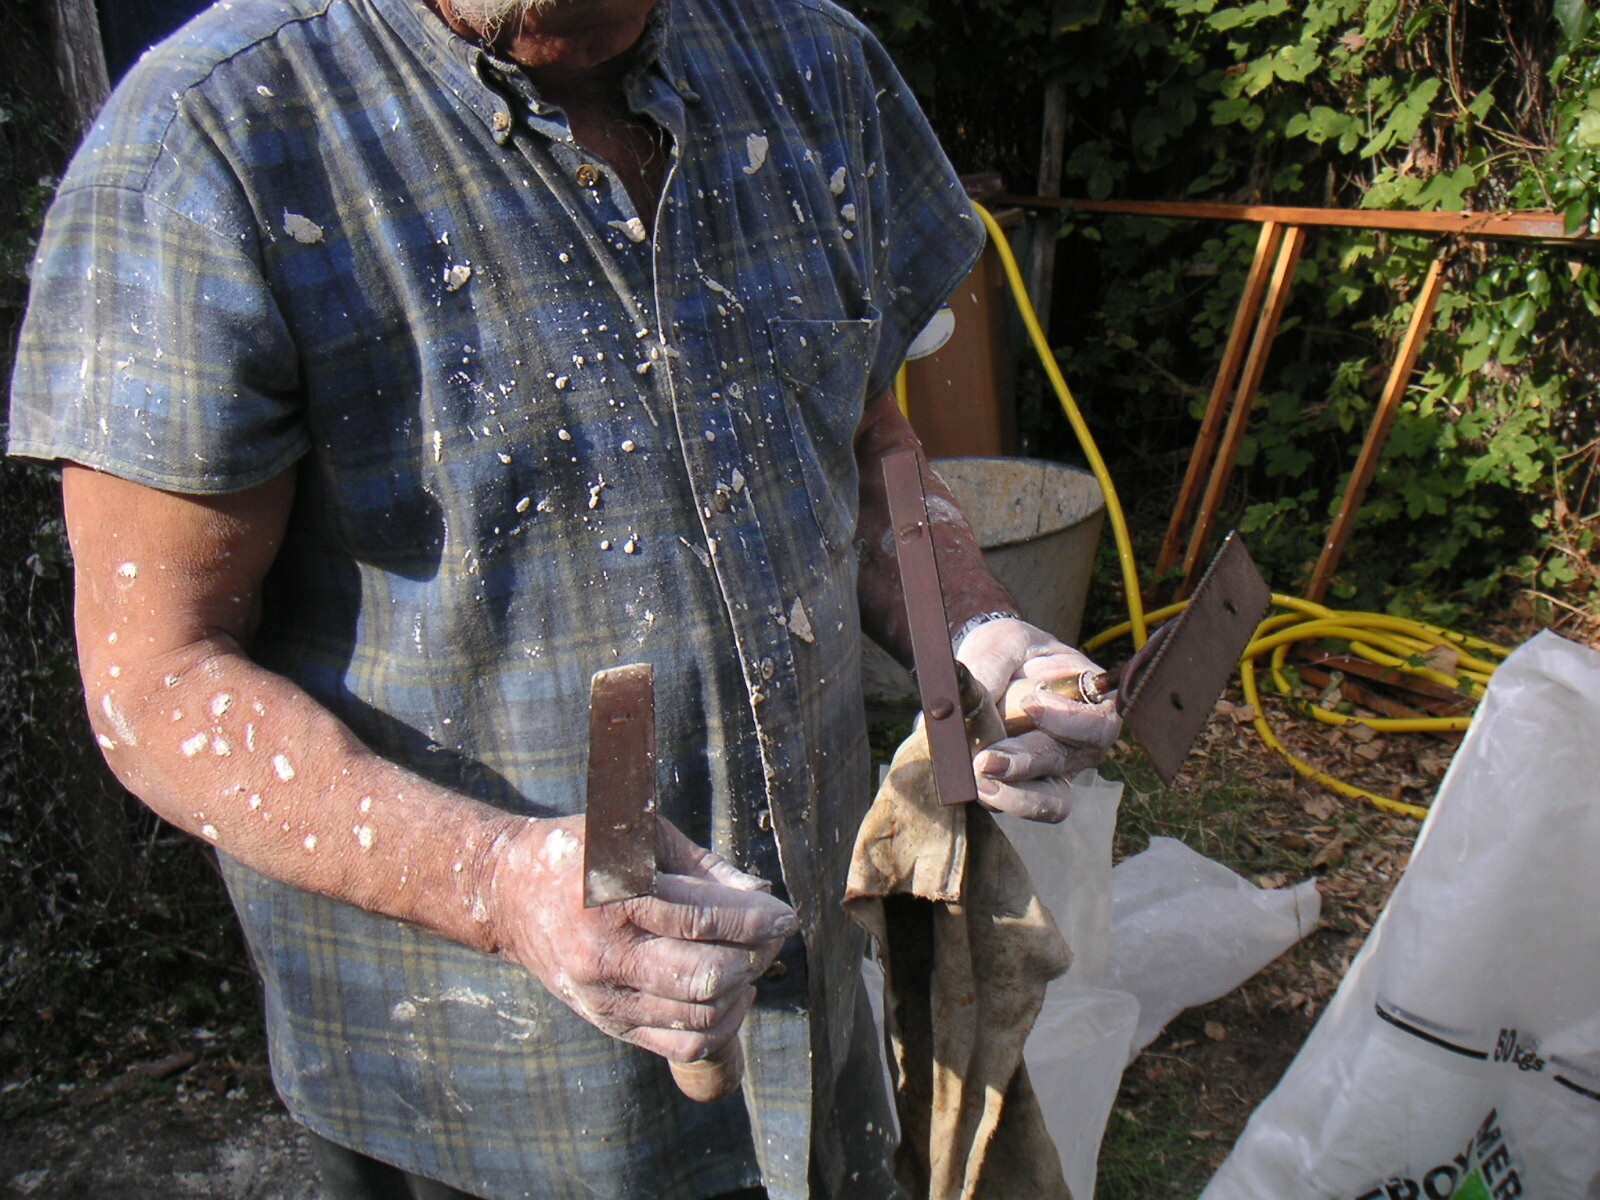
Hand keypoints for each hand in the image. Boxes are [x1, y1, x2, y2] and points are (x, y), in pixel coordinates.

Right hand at [486, 815, 796, 1062]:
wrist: (509, 894)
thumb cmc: (583, 853)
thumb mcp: (639, 838)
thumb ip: (703, 868)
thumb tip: (760, 893)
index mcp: (611, 898)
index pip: (700, 919)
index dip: (755, 919)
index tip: (785, 913)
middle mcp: (604, 954)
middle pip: (706, 976)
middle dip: (755, 954)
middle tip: (771, 933)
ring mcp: (604, 997)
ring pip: (701, 1014)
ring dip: (743, 988)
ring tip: (752, 958)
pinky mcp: (609, 1024)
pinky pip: (683, 1043)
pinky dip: (721, 1023)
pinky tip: (731, 993)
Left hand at [955, 617, 1120, 822]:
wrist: (990, 666)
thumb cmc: (1009, 651)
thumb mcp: (1005, 642)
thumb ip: (993, 666)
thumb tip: (974, 696)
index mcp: (1091, 703)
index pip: (1097, 723)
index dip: (1069, 720)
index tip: (1032, 705)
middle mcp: (1081, 744)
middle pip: (1065, 762)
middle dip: (1024, 762)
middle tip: (987, 761)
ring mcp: (1055, 770)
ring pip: (1050, 799)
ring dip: (1015, 795)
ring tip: (980, 782)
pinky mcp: (1026, 788)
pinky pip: (1024, 805)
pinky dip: (1001, 799)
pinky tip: (976, 787)